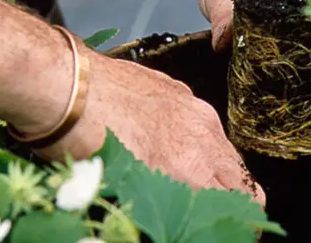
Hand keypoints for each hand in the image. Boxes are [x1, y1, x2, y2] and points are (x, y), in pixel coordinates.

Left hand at [6, 47, 265, 205]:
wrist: (66, 83)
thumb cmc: (81, 145)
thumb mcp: (122, 189)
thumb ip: (161, 202)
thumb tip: (170, 210)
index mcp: (191, 169)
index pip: (243, 203)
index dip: (239, 221)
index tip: (219, 227)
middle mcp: (203, 137)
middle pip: (244, 179)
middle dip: (234, 199)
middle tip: (209, 211)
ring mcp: (194, 109)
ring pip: (223, 148)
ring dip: (215, 168)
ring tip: (186, 176)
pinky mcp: (180, 90)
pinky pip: (201, 122)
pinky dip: (195, 139)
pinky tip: (165, 140)